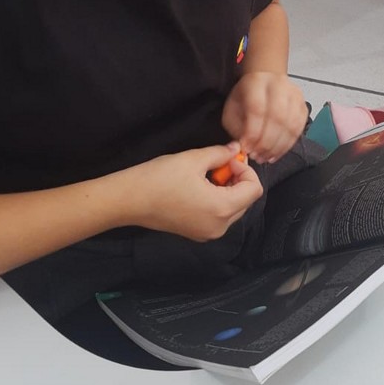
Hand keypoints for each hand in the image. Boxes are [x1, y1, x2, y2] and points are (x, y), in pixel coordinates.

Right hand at [121, 143, 262, 241]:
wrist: (129, 200)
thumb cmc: (160, 178)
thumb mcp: (193, 159)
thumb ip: (220, 154)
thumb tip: (236, 149)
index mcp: (222, 209)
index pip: (254, 189)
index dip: (246, 170)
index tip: (227, 160)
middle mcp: (220, 226)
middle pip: (246, 201)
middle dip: (237, 180)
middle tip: (218, 165)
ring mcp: (208, 234)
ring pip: (233, 209)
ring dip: (228, 190)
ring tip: (206, 176)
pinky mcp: (197, 234)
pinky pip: (219, 217)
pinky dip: (217, 201)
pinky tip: (199, 189)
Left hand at [222, 72, 307, 163]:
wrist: (265, 82)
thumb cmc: (247, 98)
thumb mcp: (232, 110)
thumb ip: (236, 129)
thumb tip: (244, 147)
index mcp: (257, 83)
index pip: (257, 109)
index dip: (252, 133)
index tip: (247, 148)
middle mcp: (279, 86)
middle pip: (277, 117)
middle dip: (266, 142)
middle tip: (257, 156)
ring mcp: (294, 95)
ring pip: (290, 125)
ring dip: (277, 147)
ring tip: (265, 157)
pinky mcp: (303, 106)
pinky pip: (298, 130)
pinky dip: (287, 145)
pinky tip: (276, 152)